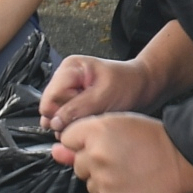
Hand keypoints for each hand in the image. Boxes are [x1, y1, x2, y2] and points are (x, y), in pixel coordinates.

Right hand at [41, 53, 161, 131]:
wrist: (143, 86)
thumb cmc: (128, 84)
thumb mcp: (103, 96)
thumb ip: (77, 109)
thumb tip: (55, 122)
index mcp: (70, 68)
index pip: (50, 98)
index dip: (61, 114)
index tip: (78, 120)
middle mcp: (65, 78)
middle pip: (51, 108)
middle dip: (68, 119)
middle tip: (90, 118)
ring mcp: (69, 91)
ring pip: (57, 116)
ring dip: (73, 123)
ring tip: (93, 117)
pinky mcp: (75, 102)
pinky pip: (67, 119)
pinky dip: (78, 124)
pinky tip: (91, 120)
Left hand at [48, 112, 192, 192]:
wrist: (183, 159)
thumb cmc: (152, 139)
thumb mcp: (118, 125)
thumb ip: (82, 138)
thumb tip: (55, 152)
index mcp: (96, 131)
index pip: (68, 139)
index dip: (84, 141)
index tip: (103, 144)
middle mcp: (95, 156)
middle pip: (78, 164)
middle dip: (93, 163)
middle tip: (120, 158)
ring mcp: (103, 181)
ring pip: (89, 184)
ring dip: (103, 180)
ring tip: (129, 171)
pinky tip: (132, 185)